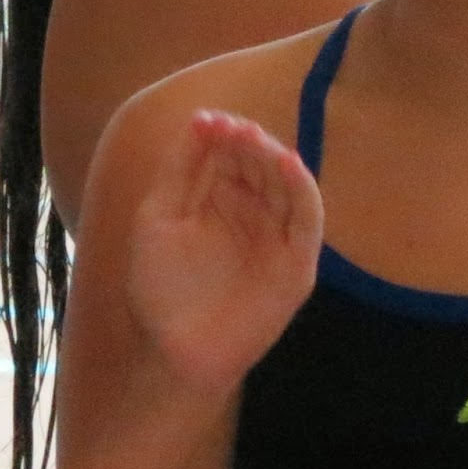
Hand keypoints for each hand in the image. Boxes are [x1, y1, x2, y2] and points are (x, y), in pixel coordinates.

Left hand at [125, 110, 321, 396]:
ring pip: (286, 183)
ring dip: (273, 157)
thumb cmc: (161, 288)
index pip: (231, 153)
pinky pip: (308, 219)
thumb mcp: (159, 218)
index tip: (208, 120)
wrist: (173, 351)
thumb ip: (181, 169)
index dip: (222, 134)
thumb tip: (201, 117)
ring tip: (252, 139)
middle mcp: (254, 211)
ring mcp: (277, 236)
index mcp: (221, 196)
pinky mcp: (297, 264)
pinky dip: (302, 188)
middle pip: (260, 163)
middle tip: (232, 129)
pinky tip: (287, 164)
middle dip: (247, 142)